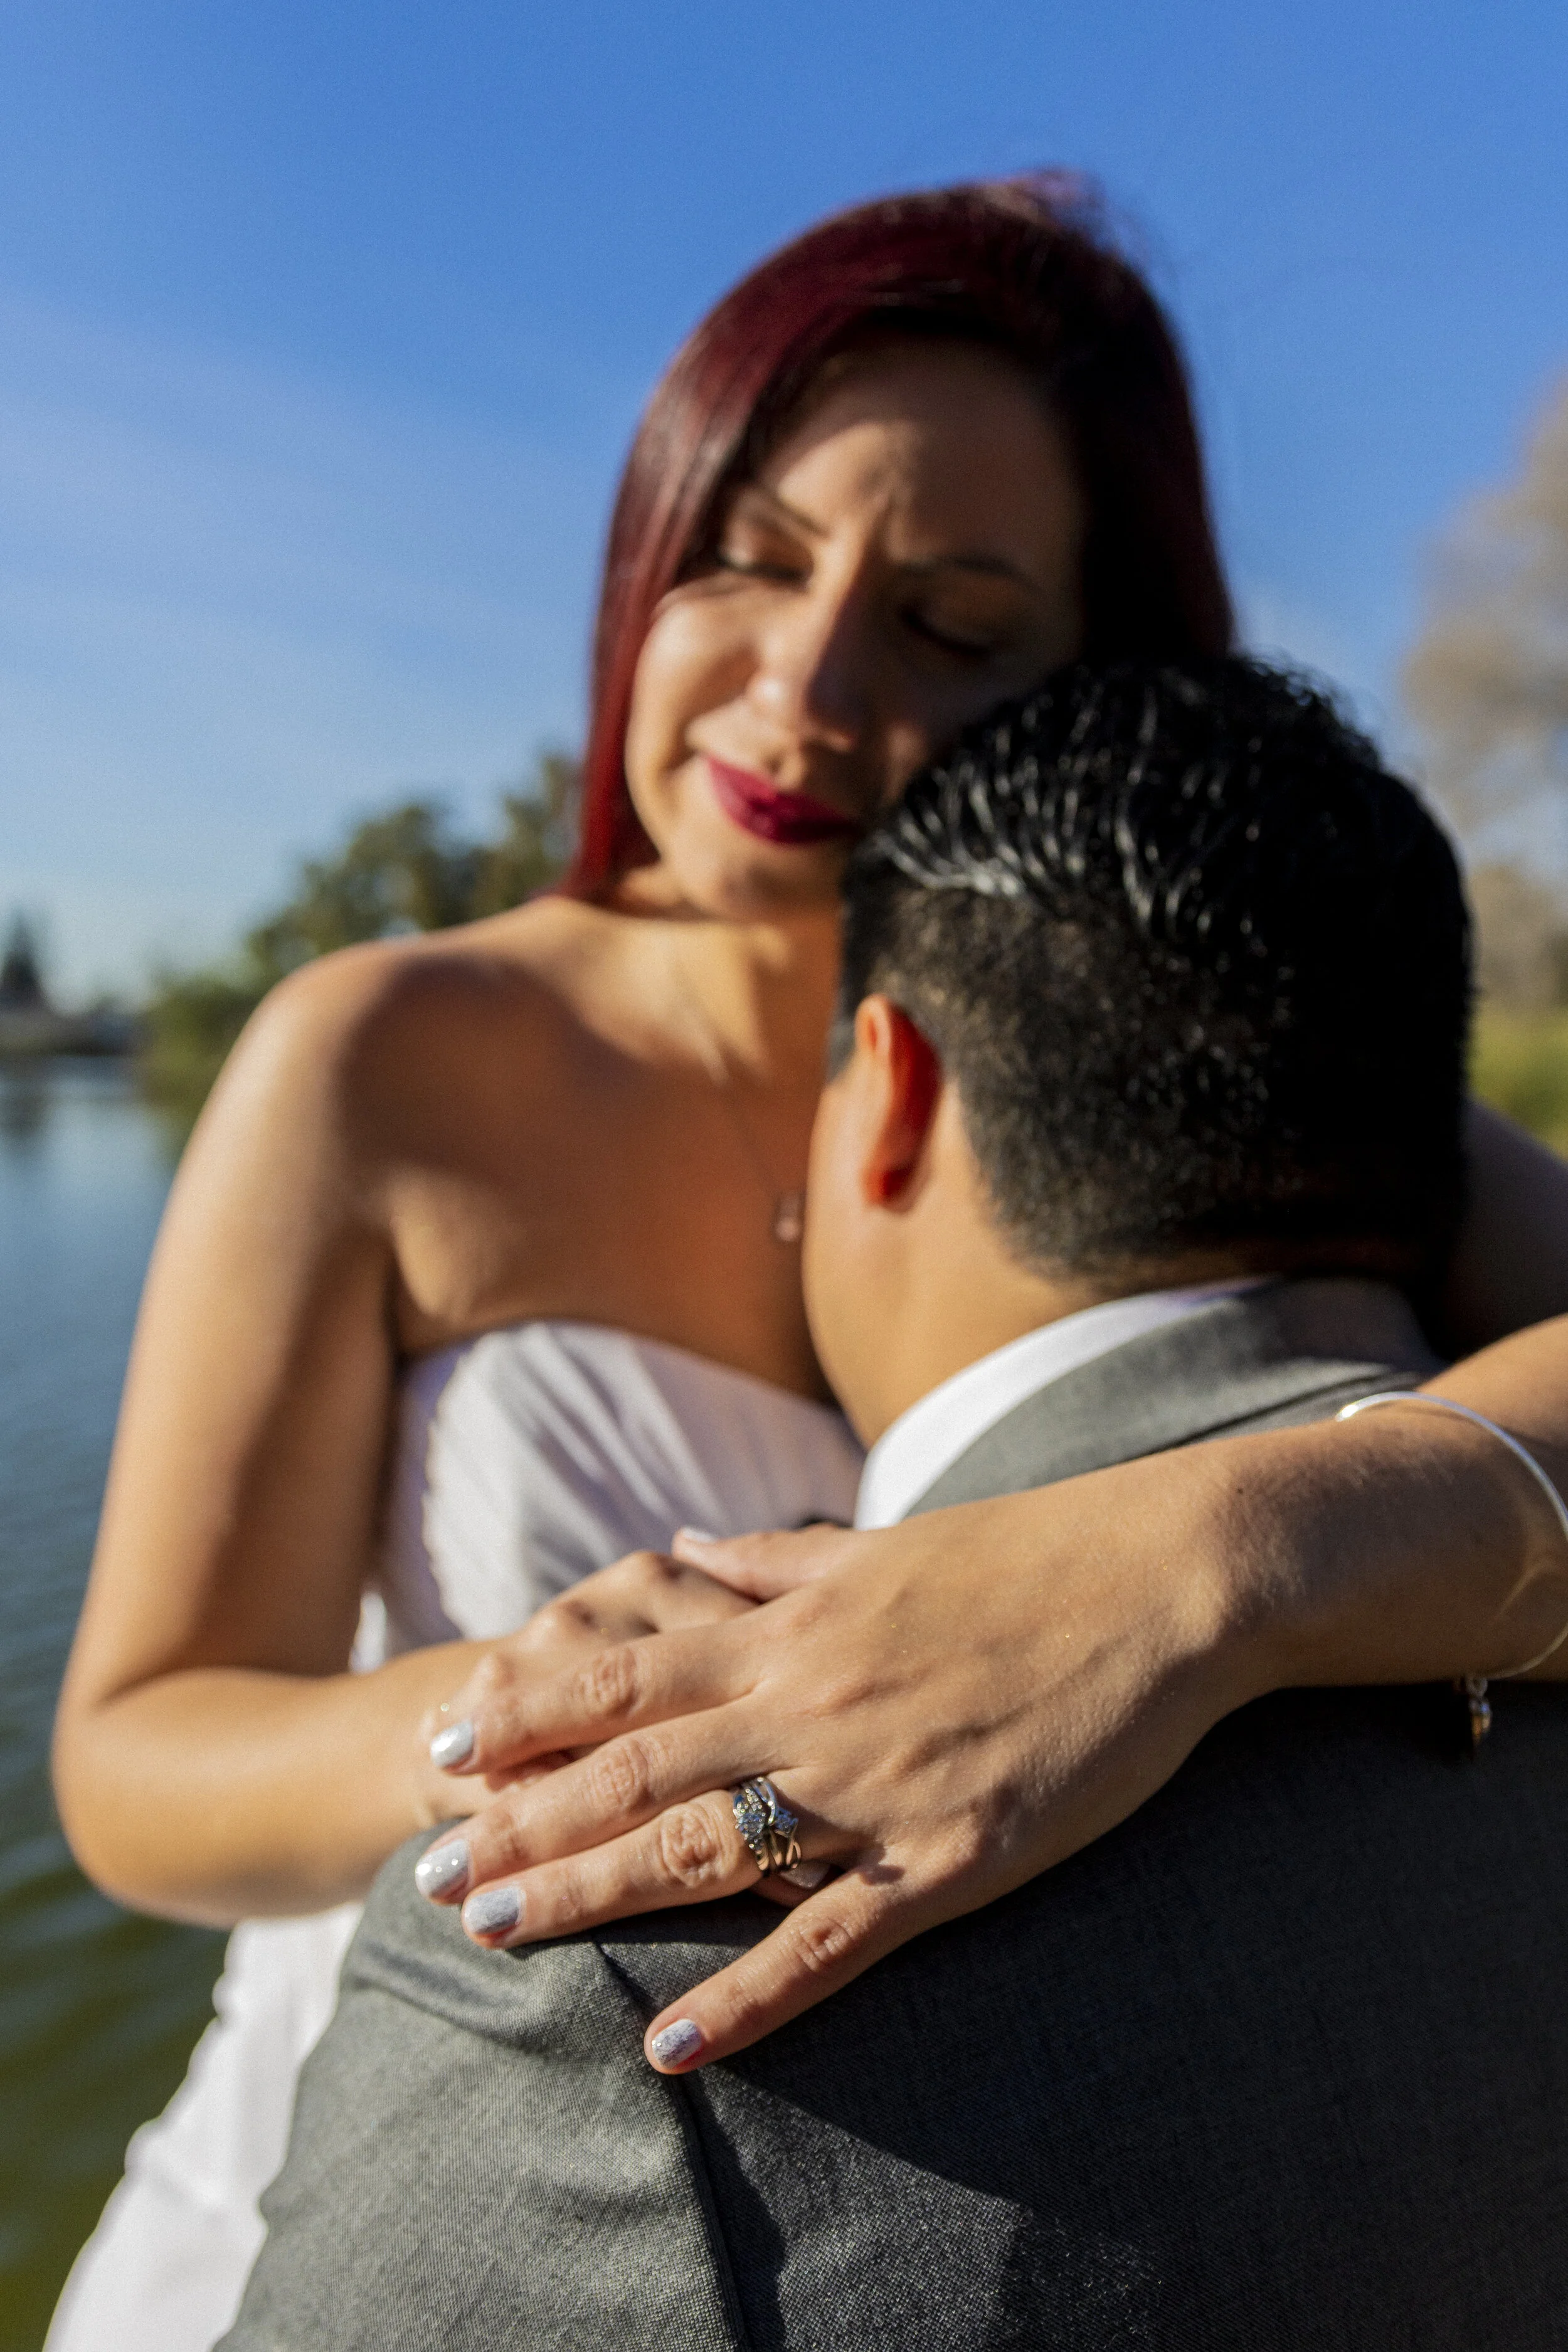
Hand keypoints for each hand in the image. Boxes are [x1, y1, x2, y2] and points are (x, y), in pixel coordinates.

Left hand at [414, 1452, 1269, 2071]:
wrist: (1163, 1578)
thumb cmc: (1026, 1554)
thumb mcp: (878, 1545)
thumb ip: (767, 1560)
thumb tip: (677, 1550)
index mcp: (792, 1629)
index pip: (625, 1676)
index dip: (526, 1714)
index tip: (443, 1745)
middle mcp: (810, 1703)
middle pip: (631, 1770)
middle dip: (521, 1826)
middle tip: (428, 1878)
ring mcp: (875, 1783)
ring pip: (701, 1849)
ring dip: (589, 1896)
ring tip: (494, 1941)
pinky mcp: (951, 1855)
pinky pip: (831, 1940)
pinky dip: (747, 1998)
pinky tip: (672, 2050)